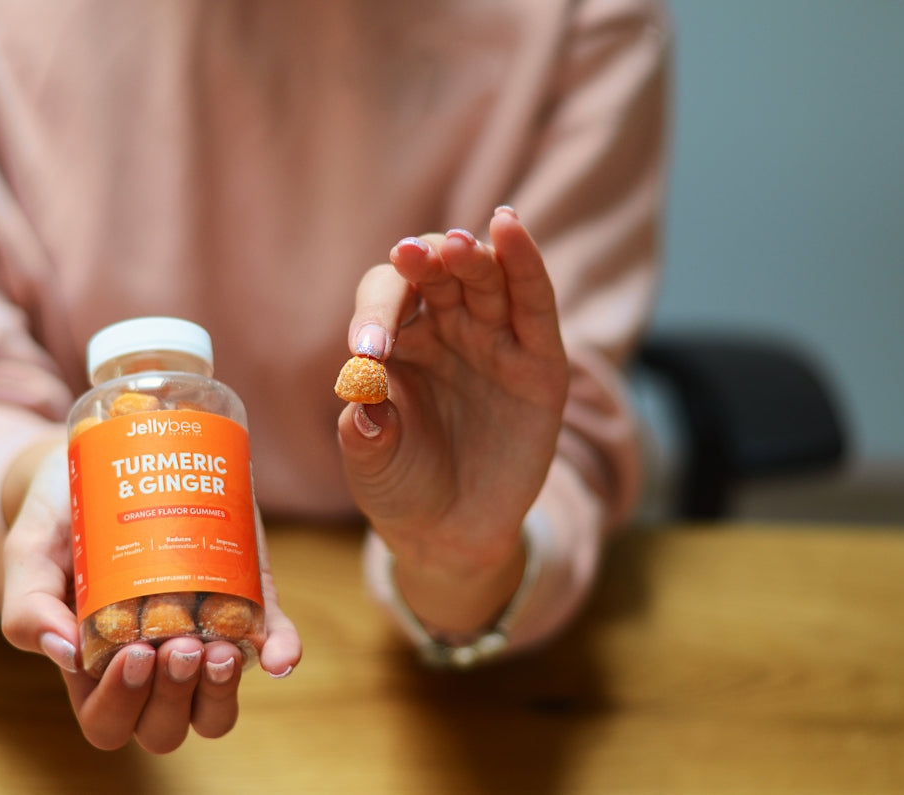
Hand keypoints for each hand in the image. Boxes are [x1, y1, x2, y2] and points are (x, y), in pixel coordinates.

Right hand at [0, 444, 300, 752]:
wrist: (105, 461)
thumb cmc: (60, 517)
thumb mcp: (29, 551)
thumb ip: (29, 601)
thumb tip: (65, 651)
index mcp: (93, 666)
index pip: (108, 721)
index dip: (123, 702)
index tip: (135, 653)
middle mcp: (150, 662)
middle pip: (165, 725)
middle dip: (175, 696)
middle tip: (179, 645)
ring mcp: (201, 636)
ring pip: (216, 706)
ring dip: (222, 691)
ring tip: (221, 649)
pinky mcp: (243, 600)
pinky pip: (269, 643)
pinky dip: (279, 653)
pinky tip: (281, 655)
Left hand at [338, 206, 567, 636]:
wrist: (450, 533)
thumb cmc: (402, 485)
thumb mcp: (372, 463)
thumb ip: (364, 433)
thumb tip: (364, 403)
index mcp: (397, 338)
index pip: (385, 297)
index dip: (375, 314)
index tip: (367, 351)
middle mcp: (445, 328)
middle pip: (438, 272)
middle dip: (425, 261)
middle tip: (409, 256)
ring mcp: (494, 340)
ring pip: (488, 278)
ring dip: (473, 255)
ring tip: (457, 245)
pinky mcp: (539, 362)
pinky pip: (534, 303)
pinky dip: (525, 264)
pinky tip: (510, 228)